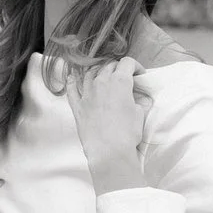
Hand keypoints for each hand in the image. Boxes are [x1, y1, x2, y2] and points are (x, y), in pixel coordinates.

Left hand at [52, 53, 147, 193]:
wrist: (108, 150)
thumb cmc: (128, 132)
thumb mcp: (140, 113)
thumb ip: (139, 100)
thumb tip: (138, 98)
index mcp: (119, 81)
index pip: (127, 63)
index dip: (136, 67)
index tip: (139, 76)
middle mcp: (101, 82)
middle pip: (109, 66)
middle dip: (119, 69)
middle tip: (125, 79)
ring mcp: (87, 93)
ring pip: (91, 73)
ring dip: (99, 72)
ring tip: (104, 78)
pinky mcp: (77, 106)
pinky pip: (72, 89)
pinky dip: (72, 82)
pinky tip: (71, 78)